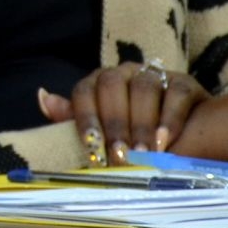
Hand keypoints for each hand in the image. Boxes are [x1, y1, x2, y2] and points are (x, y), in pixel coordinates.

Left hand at [39, 59, 206, 162]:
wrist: (183, 131)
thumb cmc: (131, 133)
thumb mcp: (102, 129)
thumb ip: (74, 118)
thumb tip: (43, 98)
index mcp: (97, 82)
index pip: (83, 91)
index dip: (85, 117)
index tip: (92, 145)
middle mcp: (122, 73)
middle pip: (111, 86)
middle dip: (114, 122)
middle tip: (121, 154)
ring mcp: (153, 75)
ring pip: (143, 88)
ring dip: (142, 123)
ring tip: (144, 153)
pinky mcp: (183, 83)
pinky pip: (175, 94)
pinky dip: (169, 118)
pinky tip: (165, 141)